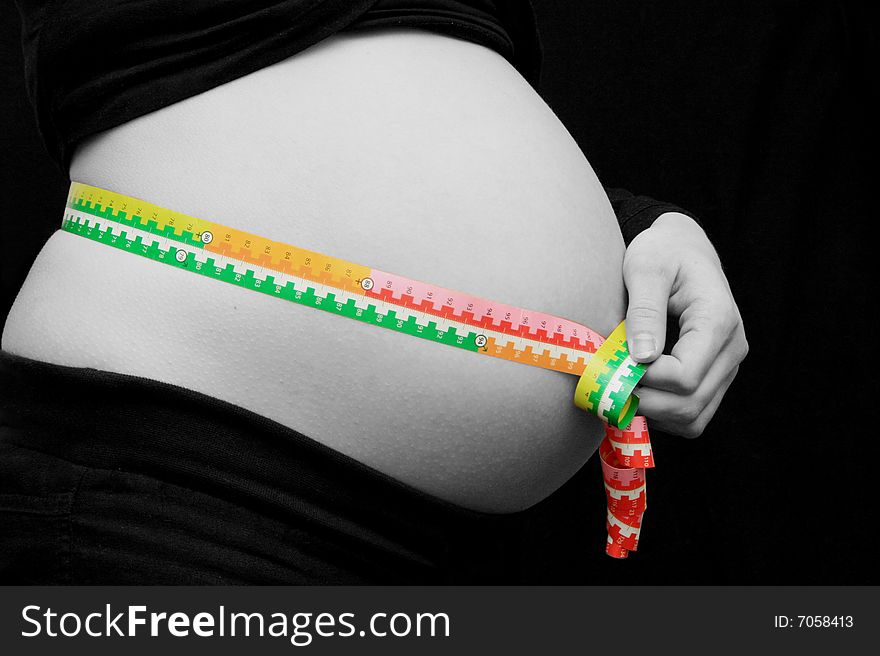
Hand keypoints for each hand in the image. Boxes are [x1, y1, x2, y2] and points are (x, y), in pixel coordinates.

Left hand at [623, 212, 747, 436]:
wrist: (682, 247)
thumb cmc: (663, 252)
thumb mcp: (645, 268)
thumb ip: (644, 311)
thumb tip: (641, 358)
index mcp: (718, 320)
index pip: (685, 376)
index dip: (645, 379)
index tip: (614, 363)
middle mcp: (731, 348)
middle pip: (689, 404)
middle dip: (644, 400)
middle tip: (608, 381)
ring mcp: (726, 366)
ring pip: (693, 418)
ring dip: (653, 412)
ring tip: (622, 385)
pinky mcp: (716, 377)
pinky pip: (692, 416)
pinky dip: (663, 413)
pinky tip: (639, 390)